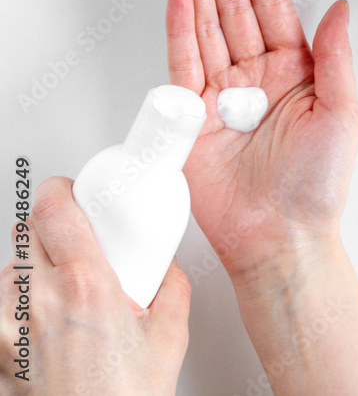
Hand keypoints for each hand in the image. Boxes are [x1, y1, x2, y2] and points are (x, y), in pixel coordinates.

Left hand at [0, 177, 189, 394]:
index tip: (73, 195)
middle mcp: (36, 302)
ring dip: (33, 273)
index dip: (61, 192)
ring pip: (9, 270)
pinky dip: (17, 308)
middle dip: (53, 233)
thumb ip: (168, 287)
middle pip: (27, 233)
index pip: (52, 207)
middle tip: (78, 250)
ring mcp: (6, 328)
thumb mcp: (170, 336)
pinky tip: (45, 328)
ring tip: (63, 300)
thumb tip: (161, 267)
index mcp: (85, 286)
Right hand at [165, 0, 357, 281]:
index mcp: (296, 71)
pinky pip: (185, 63)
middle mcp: (258, 76)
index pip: (273, 4)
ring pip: (208, 24)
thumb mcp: (343, 113)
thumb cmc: (318, 185)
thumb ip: (337, 57)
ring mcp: (224, 93)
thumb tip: (342, 7)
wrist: (282, 236)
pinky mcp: (194, 115)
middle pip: (236, 4)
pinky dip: (181, 28)